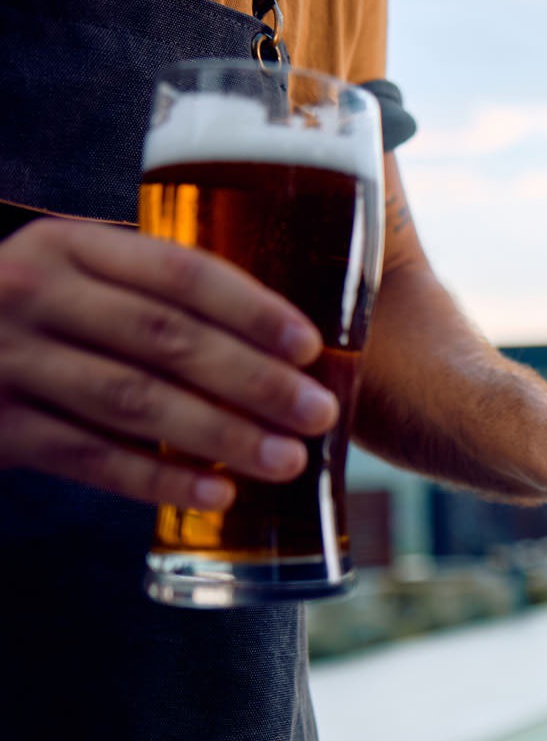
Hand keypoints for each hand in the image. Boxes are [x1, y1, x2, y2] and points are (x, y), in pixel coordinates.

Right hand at [0, 218, 337, 509]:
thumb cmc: (33, 315)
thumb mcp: (76, 277)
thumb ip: (152, 293)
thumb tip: (286, 345)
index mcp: (68, 245)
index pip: (176, 271)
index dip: (250, 309)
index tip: (310, 345)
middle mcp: (34, 293)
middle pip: (164, 339)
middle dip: (253, 379)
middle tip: (320, 413)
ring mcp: (9, 361)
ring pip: (134, 402)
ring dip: (220, 434)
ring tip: (287, 459)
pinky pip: (92, 458)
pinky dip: (159, 480)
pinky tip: (218, 495)